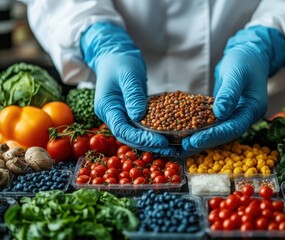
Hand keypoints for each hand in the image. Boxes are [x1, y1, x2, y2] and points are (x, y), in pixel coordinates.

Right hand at [81, 22, 177, 155]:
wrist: (115, 56)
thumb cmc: (120, 62)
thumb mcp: (128, 75)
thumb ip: (133, 95)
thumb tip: (138, 116)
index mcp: (107, 107)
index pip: (122, 129)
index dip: (140, 138)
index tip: (160, 141)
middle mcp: (112, 115)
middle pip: (129, 137)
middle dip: (149, 145)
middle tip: (170, 148)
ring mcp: (120, 115)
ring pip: (135, 135)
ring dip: (152, 143)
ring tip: (172, 148)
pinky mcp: (129, 113)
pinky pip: (140, 127)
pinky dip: (152, 133)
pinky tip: (167, 137)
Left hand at [182, 26, 284, 153]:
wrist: (248, 56)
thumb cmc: (244, 61)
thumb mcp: (236, 73)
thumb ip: (230, 92)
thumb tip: (220, 113)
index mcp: (253, 109)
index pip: (232, 128)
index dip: (213, 136)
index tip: (194, 140)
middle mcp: (245, 117)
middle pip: (224, 135)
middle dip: (204, 142)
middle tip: (183, 147)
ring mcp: (235, 116)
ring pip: (217, 133)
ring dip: (200, 140)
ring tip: (180, 146)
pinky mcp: (226, 114)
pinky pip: (212, 125)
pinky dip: (200, 130)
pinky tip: (185, 134)